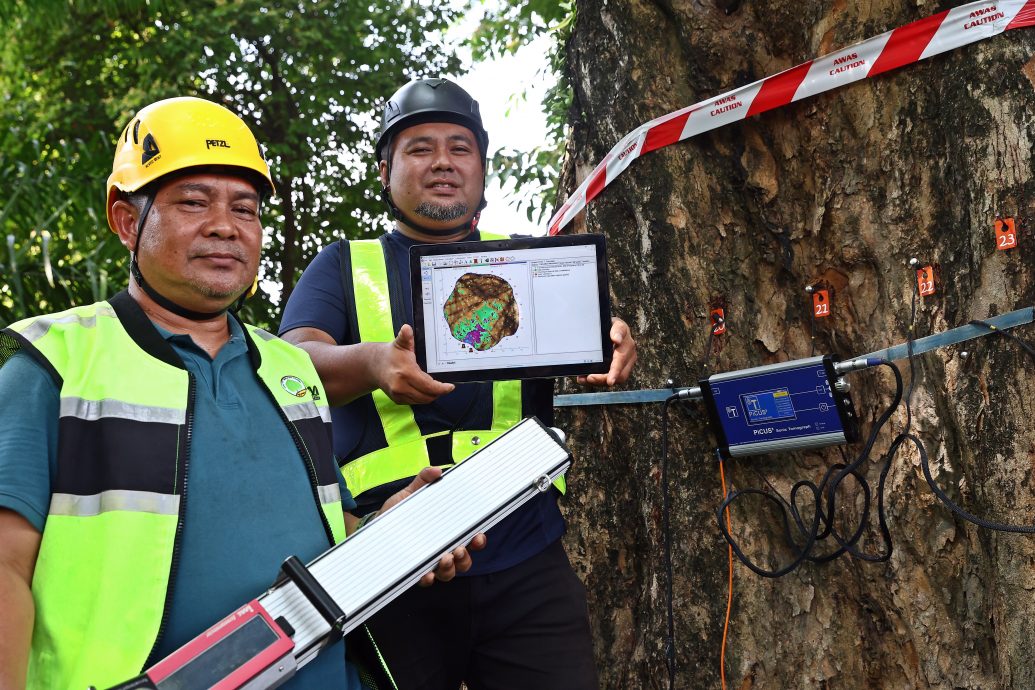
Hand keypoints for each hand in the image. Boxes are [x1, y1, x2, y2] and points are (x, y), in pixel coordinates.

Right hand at [375, 325, 453, 403]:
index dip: (441, 388)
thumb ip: (405, 336)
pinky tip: (424, 389)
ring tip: (435, 387)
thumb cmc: (390, 354)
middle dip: (438, 392)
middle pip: (427, 396)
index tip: (450, 387)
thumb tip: (406, 328)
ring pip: (422, 400)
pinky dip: (422, 397)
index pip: (428, 385)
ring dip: (431, 395)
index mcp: (405, 372)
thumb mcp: (399, 343)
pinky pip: (415, 402)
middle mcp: (401, 386)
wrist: (373, 366)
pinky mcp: (397, 400)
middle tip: (444, 386)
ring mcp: (398, 395)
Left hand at [380, 467, 486, 585]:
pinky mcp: (413, 570)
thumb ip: (423, 480)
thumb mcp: (411, 493)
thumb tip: (435, 471)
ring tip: (445, 558)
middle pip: (464, 560)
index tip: (479, 536)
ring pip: (448, 573)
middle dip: (465, 557)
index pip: (469, 537)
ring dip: (450, 568)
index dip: (478, 540)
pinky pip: (425, 579)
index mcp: (446, 530)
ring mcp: (429, 561)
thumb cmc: (396, 511)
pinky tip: (427, 574)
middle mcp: (441, 548)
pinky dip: (428, 578)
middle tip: (460, 549)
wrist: (374, 525)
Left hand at [578, 317, 636, 386]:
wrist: (608, 328)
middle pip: (620, 373)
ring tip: (584, 379)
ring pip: (617, 379)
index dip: (615, 370)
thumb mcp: (612, 323)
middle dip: (604, 379)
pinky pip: (611, 379)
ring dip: (600, 381)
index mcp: (627, 342)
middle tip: (589, 378)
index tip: (610, 381)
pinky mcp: (620, 369)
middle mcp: (629, 354)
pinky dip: (598, 380)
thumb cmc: (609, 325)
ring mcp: (626, 363)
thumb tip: (617, 340)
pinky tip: (585, 378)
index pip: (622, 358)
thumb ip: (616, 330)